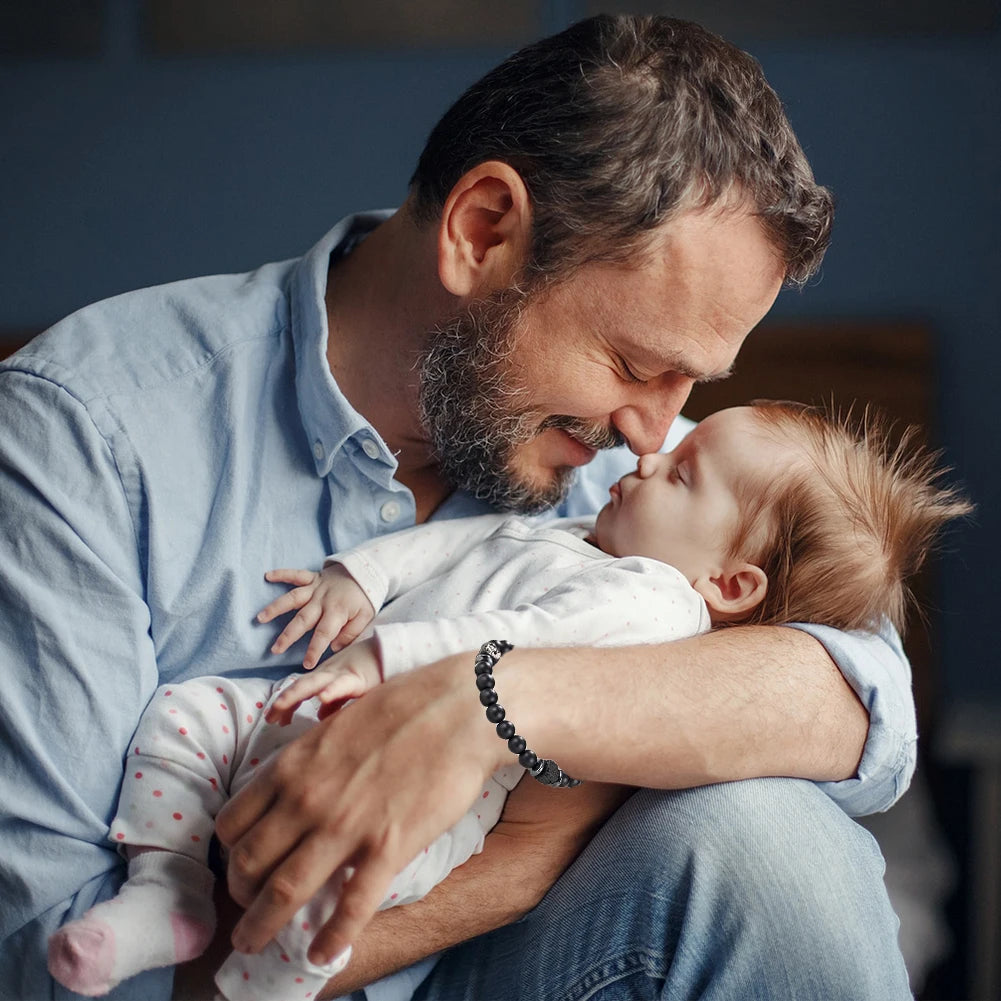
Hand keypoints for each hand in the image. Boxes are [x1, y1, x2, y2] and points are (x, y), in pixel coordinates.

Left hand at [215, 652, 506, 967]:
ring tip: (254, 946)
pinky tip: (323, 956)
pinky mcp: (387, 848)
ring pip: (283, 892)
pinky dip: (331, 939)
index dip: (229, 853)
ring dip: (261, 927)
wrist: (459, 710)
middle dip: (239, 896)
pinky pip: (350, 907)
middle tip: (244, 910)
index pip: (232, 823)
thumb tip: (294, 787)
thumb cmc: (402, 707)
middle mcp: (307, 799)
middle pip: (247, 864)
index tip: (240, 865)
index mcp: (292, 766)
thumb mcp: (335, 724)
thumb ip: (308, 761)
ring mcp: (345, 826)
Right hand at [257, 564, 375, 669]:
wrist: (368, 571)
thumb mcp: (365, 617)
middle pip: (303, 620)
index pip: (324, 634)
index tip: (307, 664)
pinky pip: (296, 575)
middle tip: (275, 649)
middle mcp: (323, 600)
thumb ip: (350, 633)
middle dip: (288, 636)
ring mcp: (316, 588)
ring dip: (276, 608)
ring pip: (293, 598)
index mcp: (337, 612)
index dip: (315, 650)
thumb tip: (334, 647)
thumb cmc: (365, 598)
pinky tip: (267, 576)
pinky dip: (282, 574)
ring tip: (260, 618)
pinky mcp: (313, 578)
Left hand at [265, 638, 382, 725]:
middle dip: (284, 701)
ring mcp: (341, 675)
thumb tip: (320, 715)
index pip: (300, 690)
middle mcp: (329, 674)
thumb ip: (334, 700)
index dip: (285, 703)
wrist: (391, 651)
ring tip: (281, 704)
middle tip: (269, 718)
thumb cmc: (370, 669)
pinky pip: (343, 685)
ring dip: (296, 693)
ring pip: (314, 684)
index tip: (273, 720)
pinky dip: (331, 690)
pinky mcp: (358, 679)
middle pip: (301, 686)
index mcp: (325, 677)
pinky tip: (322, 697)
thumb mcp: (348, 686)